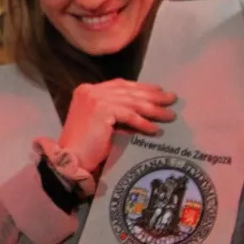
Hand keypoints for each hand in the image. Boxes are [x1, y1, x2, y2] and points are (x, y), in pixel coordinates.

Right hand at [58, 79, 176, 172]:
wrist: (72, 158)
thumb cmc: (86, 145)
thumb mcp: (101, 122)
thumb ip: (116, 112)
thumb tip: (143, 109)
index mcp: (88, 90)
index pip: (120, 85)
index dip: (141, 87)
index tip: (159, 91)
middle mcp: (91, 90)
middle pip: (128, 92)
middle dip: (152, 96)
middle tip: (172, 99)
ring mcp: (95, 98)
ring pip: (132, 103)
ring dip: (153, 110)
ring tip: (170, 115)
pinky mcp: (102, 109)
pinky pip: (129, 115)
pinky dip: (144, 123)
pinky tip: (156, 129)